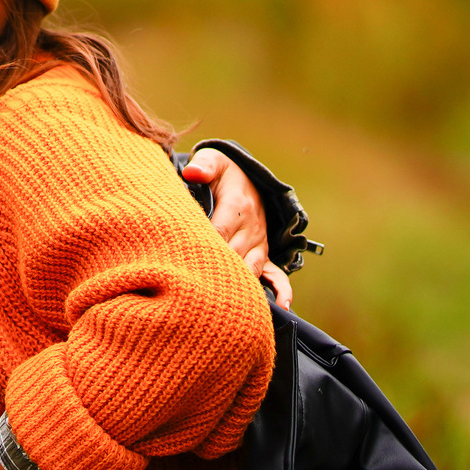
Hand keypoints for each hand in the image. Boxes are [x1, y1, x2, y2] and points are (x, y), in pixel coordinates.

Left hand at [183, 148, 291, 310]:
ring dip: (240, 286)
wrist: (248, 180)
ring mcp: (259, 243)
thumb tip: (191, 173)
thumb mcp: (214, 161)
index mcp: (237, 206)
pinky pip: (277, 275)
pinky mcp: (263, 254)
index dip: (204, 248)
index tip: (187, 265)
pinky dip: (281, 291)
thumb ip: (203, 165)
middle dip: (216, 272)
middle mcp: (252, 228)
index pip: (218, 232)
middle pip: (233, 256)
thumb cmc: (222, 173)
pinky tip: (282, 308)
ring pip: (251, 268)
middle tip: (197, 291)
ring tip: (227, 306)